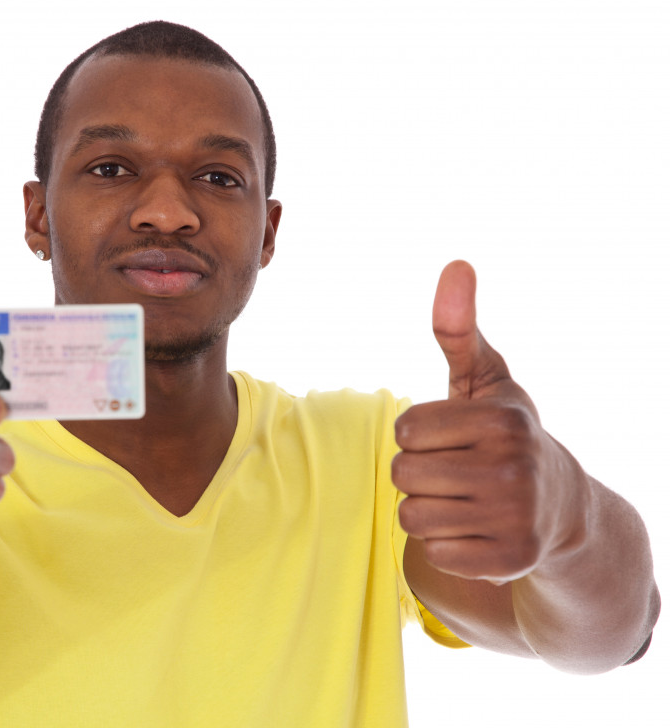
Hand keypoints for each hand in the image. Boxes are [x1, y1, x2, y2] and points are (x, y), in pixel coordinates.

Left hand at [393, 261, 586, 583]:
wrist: (559, 509)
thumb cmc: (505, 436)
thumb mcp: (486, 381)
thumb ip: (459, 329)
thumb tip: (456, 264)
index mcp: (501, 422)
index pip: (404, 430)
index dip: (417, 434)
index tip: (449, 437)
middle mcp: (511, 470)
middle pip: (403, 475)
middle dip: (418, 472)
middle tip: (455, 471)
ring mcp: (513, 519)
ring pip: (412, 516)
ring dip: (427, 509)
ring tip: (463, 500)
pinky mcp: (507, 562)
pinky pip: (433, 553)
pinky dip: (445, 544)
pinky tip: (475, 530)